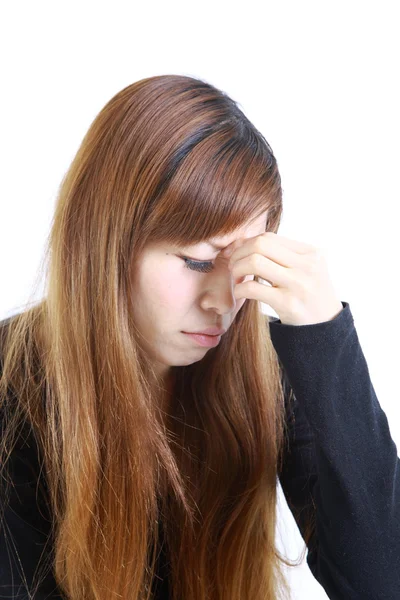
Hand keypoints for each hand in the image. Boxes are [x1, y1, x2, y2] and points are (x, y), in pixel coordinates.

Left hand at [223, 232, 342, 325]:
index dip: (246, 244)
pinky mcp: (288, 304)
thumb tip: (241, 243)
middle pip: (260, 245)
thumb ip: (281, 256)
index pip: (269, 238)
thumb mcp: (305, 269)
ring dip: (237, 269)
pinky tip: (239, 293)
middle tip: (232, 265)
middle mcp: (307, 265)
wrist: (326, 327)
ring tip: (236, 278)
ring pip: (255, 262)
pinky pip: (253, 289)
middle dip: (239, 253)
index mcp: (311, 253)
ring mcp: (298, 284)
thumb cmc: (308, 295)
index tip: (236, 254)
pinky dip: (239, 289)